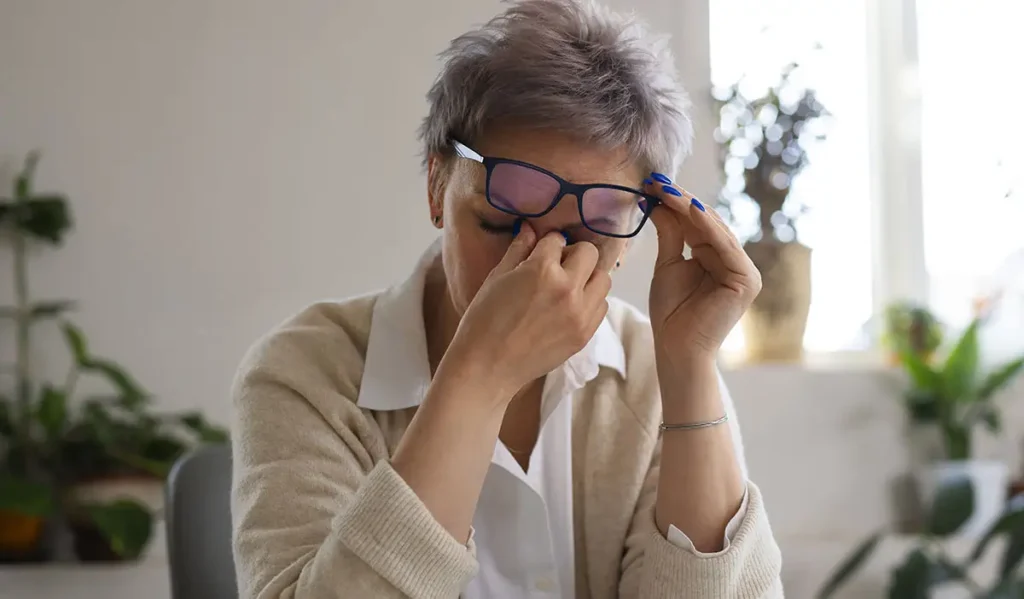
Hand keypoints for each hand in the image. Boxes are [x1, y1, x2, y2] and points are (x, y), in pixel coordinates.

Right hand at [445, 222, 610, 399]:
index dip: (546, 245)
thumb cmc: (483, 320)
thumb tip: (530, 228)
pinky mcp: (585, 334)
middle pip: (589, 253)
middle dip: (573, 255)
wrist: (488, 366)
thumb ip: (518, 250)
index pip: (557, 240)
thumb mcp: (497, 278)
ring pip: (603, 279)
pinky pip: (601, 306)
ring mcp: (580, 313)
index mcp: (542, 270)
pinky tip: (569, 308)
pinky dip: (590, 301)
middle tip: (556, 267)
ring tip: (567, 288)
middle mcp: (568, 288)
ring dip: (587, 277)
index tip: (540, 252)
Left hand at [647, 180, 760, 365]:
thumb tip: (658, 202)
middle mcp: (734, 261)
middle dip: (680, 201)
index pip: (696, 223)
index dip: (675, 202)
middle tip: (656, 181)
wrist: (676, 348)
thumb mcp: (668, 264)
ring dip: (690, 208)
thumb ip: (670, 234)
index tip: (651, 184)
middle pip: (707, 223)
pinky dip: (707, 227)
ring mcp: (744, 271)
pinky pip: (725, 246)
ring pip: (715, 230)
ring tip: (667, 190)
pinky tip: (689, 209)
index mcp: (717, 257)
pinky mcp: (747, 280)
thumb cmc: (671, 312)